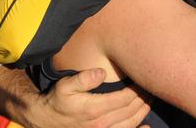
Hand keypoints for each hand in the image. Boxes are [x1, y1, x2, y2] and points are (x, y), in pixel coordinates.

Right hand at [35, 68, 150, 127]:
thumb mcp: (65, 86)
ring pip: (131, 123)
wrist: (46, 120)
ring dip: (143, 111)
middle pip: (131, 110)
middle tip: (150, 87)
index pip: (125, 99)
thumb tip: (101, 73)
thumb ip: (83, 79)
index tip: (141, 79)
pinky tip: (145, 126)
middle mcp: (101, 124)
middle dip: (143, 98)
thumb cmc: (57, 101)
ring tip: (149, 100)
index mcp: (95, 109)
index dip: (137, 89)